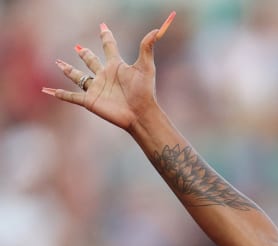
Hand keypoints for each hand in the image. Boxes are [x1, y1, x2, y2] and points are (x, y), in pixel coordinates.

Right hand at [42, 12, 175, 131]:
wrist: (140, 113)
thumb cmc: (145, 91)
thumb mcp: (146, 67)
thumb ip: (147, 47)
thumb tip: (156, 30)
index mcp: (116, 66)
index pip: (109, 47)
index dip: (106, 36)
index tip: (103, 27)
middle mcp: (105, 75)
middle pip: (91, 61)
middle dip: (84, 54)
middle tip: (78, 47)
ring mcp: (96, 88)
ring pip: (79, 77)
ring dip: (68, 70)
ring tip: (58, 63)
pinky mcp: (90, 101)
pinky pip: (72, 96)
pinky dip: (60, 94)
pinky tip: (49, 91)